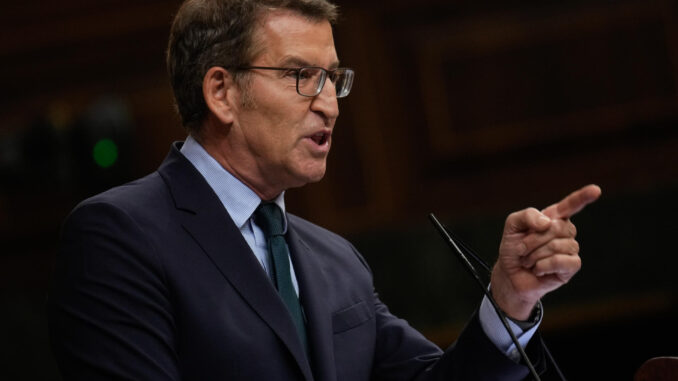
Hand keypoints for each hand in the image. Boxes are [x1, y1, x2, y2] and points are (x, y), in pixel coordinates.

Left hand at [490, 184, 601, 319]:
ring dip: (535, 254)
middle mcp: (565, 231)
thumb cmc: (514, 248)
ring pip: (558, 245)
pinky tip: (538, 269)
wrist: (510, 274)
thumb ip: (527, 216)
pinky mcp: (571, 267)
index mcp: (553, 217)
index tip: (596, 190)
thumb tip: (548, 223)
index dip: (583, 197)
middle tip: (522, 249)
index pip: (571, 204)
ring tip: (529, 260)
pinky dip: (544, 265)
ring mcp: (571, 249)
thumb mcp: (512, 226)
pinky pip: (563, 261)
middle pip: (557, 227)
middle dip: (533, 239)